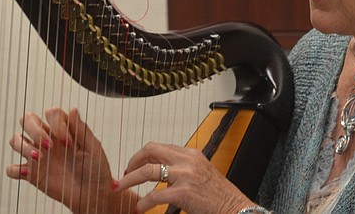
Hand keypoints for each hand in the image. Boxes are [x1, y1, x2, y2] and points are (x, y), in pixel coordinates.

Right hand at [6, 108, 137, 213]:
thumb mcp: (93, 147)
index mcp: (62, 130)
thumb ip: (81, 129)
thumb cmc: (95, 168)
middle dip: (35, 129)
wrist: (93, 194)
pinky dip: (14, 170)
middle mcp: (47, 138)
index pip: (51, 113)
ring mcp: (38, 155)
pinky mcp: (32, 174)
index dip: (58, 124)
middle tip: (49, 145)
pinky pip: (12, 169)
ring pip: (15, 140)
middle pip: (27, 119)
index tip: (68, 142)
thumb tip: (72, 109)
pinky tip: (27, 173)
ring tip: (39, 157)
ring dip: (22, 145)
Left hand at [115, 142, 252, 213]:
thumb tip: (161, 171)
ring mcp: (185, 175)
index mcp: (190, 153)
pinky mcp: (183, 192)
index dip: (142, 156)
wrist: (234, 207)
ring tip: (120, 187)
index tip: (133, 166)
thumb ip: (182, 168)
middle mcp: (187, 160)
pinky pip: (154, 195)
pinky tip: (140, 208)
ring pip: (148, 171)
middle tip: (124, 174)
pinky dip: (143, 203)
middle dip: (132, 162)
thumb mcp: (200, 172)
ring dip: (130, 180)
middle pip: (150, 150)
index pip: (159, 147)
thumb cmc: (218, 195)